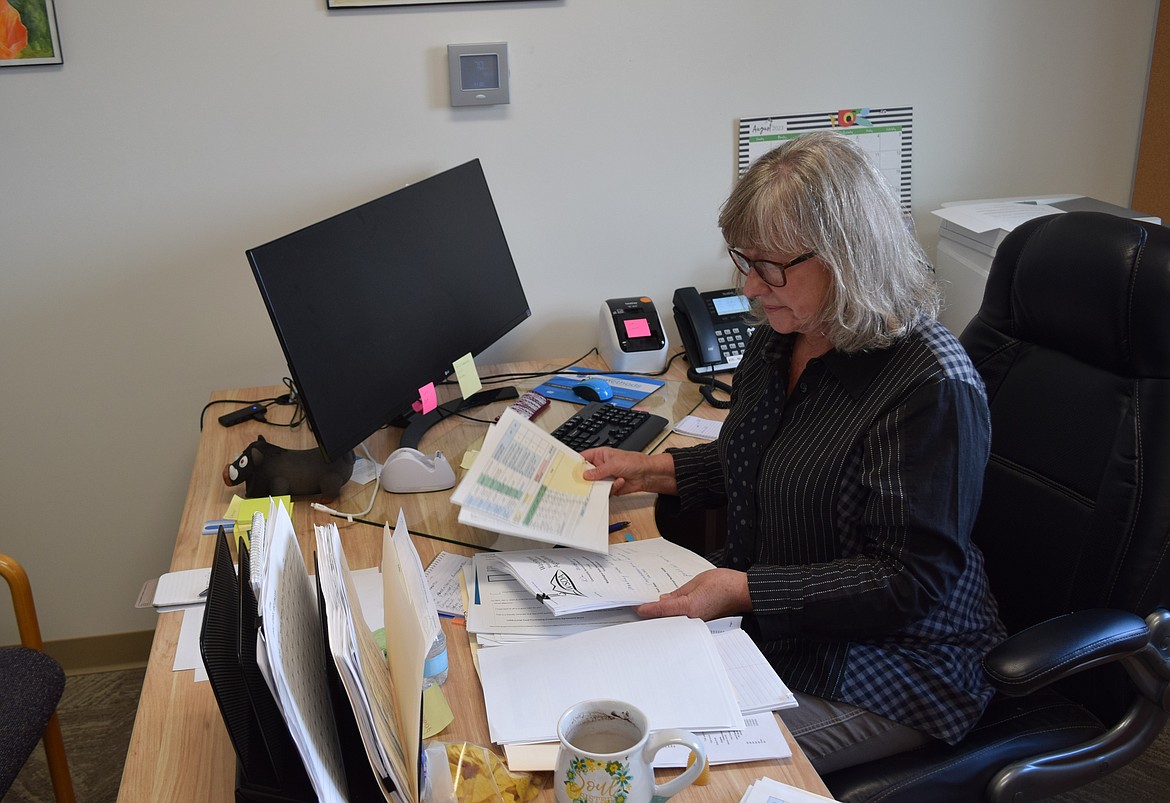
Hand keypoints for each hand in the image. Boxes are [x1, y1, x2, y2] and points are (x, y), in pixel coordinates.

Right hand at [581, 448, 675, 495]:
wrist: (647, 474)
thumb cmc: (634, 462)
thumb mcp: (614, 464)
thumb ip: (599, 471)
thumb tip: (586, 475)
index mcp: (600, 455)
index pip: (583, 458)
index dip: (576, 463)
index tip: (569, 470)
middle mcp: (601, 466)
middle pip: (586, 473)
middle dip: (586, 479)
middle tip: (584, 482)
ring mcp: (605, 477)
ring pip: (594, 484)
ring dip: (600, 485)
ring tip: (607, 483)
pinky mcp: (610, 487)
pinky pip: (604, 491)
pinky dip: (612, 488)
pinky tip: (620, 482)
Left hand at [635, 569, 750, 620]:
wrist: (743, 593)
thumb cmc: (725, 584)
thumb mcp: (697, 582)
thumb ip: (678, 593)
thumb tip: (664, 600)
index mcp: (689, 607)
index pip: (662, 610)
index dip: (647, 609)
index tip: (636, 608)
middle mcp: (692, 618)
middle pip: (666, 620)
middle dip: (652, 616)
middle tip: (640, 610)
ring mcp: (698, 622)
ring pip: (674, 622)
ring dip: (663, 618)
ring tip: (652, 612)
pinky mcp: (702, 622)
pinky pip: (684, 621)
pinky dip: (674, 618)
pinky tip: (669, 613)